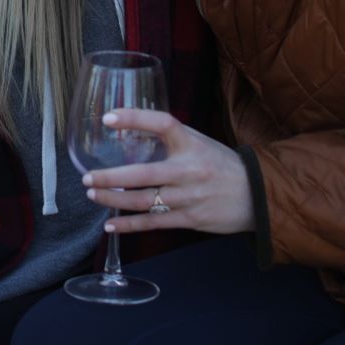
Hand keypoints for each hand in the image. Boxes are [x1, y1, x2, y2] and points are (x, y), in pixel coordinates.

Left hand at [84, 108, 253, 235]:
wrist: (257, 196)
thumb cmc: (221, 165)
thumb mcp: (199, 143)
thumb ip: (170, 139)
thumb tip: (131, 130)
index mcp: (192, 144)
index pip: (162, 123)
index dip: (134, 118)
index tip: (108, 118)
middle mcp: (189, 170)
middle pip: (144, 174)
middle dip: (112, 177)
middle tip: (87, 177)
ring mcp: (188, 197)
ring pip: (144, 201)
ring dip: (114, 200)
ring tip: (92, 194)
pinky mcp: (189, 219)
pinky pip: (154, 223)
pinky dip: (129, 226)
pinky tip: (110, 225)